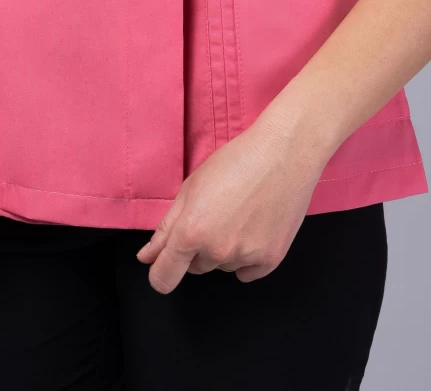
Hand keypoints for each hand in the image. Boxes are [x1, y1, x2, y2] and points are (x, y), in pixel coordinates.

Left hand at [135, 106, 329, 292]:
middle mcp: (217, 250)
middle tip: (215, 214)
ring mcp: (245, 257)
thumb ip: (166, 227)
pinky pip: (246, 272)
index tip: (165, 263)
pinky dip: (246, 257)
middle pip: (195, 267)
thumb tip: (147, 257)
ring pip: (222, 266)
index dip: (160, 272)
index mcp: (191, 231)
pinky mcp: (270, 261)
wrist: (284, 154)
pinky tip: (254, 227)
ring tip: (239, 213)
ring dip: (224, 249)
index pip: (163, 278)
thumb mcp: (191, 187)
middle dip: (197, 248)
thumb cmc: (236, 162)